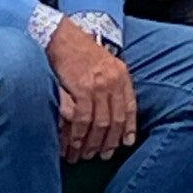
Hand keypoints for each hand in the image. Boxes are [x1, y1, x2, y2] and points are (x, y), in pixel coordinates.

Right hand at [48, 21, 138, 162]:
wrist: (61, 37)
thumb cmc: (80, 51)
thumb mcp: (106, 63)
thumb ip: (113, 84)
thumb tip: (116, 110)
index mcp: (121, 75)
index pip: (130, 107)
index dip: (128, 128)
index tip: (125, 143)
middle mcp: (113, 81)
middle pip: (115, 120)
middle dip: (109, 141)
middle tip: (102, 155)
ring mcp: (98, 86)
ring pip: (99, 124)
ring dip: (91, 143)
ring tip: (84, 155)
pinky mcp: (81, 90)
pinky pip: (82, 120)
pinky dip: (77, 135)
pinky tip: (72, 144)